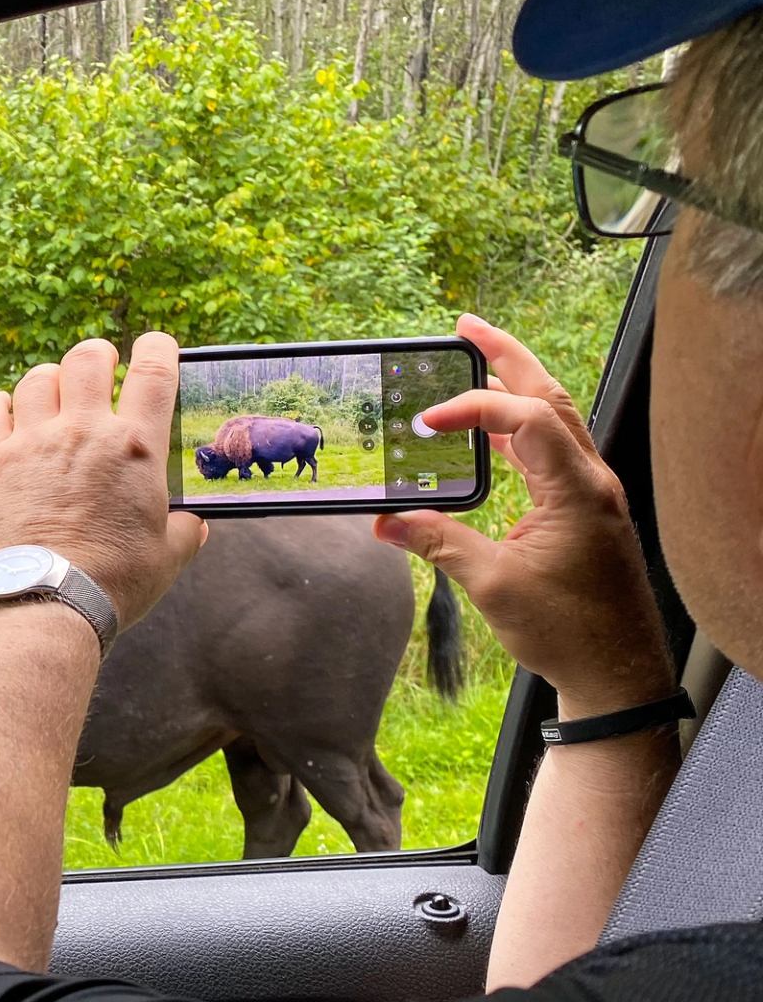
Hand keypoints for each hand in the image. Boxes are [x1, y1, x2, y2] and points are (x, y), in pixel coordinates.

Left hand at [0, 334, 206, 630]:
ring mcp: (35, 442)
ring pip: (38, 378)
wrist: (47, 601)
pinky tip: (6, 415)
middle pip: (87, 358)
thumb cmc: (115, 582)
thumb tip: (194, 524)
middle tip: (100, 370)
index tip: (156, 349)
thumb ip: (184, 531)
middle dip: (97, 356)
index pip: (153, 371)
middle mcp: (84, 431)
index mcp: (135, 447)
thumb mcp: (168, 557)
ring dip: (50, 382)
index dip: (157, 349)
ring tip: (54, 399)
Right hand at [374, 313, 672, 716]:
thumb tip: (385, 520)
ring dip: (515, 388)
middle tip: (466, 328)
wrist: (615, 674)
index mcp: (577, 490)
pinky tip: (491, 433)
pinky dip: (520, 430)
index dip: (471, 408)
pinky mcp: (585, 512)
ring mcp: (592, 495)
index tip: (425, 420)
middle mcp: (592, 481)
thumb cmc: (567, 633)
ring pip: (555, 420)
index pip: (523, 419)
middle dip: (507, 358)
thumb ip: (437, 542)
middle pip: (550, 397)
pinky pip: (553, 452)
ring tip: (474, 365)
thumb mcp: (491, 584)